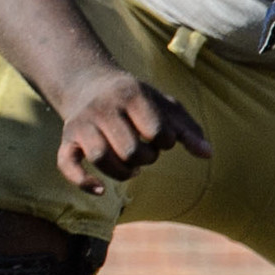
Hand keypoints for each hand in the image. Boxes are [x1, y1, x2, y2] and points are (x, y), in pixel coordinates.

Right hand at [54, 68, 211, 192]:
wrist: (87, 83)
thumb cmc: (135, 99)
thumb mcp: (164, 105)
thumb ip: (187, 129)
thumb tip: (207, 154)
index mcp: (131, 95)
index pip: (157, 132)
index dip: (167, 142)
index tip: (163, 137)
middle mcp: (102, 108)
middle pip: (130, 150)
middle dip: (146, 158)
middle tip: (145, 152)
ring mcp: (81, 124)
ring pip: (100, 158)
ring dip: (122, 171)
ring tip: (131, 168)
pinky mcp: (67, 140)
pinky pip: (67, 164)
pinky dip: (83, 181)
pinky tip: (101, 190)